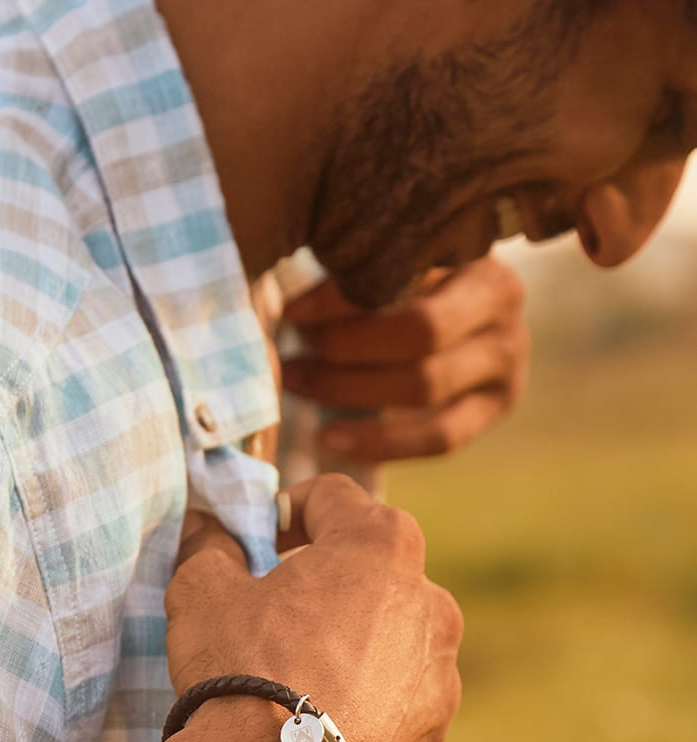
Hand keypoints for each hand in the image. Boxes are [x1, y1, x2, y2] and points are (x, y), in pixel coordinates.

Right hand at [166, 476, 462, 741]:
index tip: (258, 540)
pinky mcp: (433, 734)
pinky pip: (396, 702)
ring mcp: (440, 673)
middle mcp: (430, 601)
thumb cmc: (243, 670)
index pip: (333, 497)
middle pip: (373, 571)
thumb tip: (207, 528)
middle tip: (274, 614)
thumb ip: (209, 547)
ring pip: (392, 640)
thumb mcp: (202, 592)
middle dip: (327, 583)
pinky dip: (365, 703)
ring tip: (298, 680)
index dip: (286, 511)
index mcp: (381, 544)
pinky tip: (318, 726)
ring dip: (353, 645)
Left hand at [279, 257, 529, 461]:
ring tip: (297, 383)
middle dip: (344, 346)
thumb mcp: (394, 256)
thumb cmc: (408, 275)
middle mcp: (503, 302)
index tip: (291, 311)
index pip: (404, 276)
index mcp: (473, 248)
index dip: (342, 298)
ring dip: (348, 391)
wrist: (463, 313)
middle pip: (418, 333)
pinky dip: (378, 442)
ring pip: (423, 387)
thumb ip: (359, 263)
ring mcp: (507, 359)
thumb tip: (285, 287)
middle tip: (292, 353)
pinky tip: (328, 438)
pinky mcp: (496, 406)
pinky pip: (438, 438)